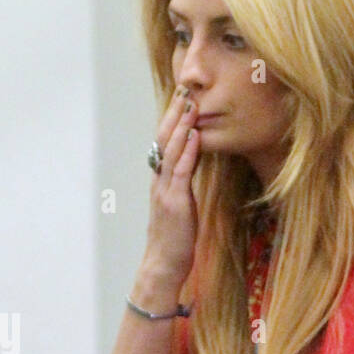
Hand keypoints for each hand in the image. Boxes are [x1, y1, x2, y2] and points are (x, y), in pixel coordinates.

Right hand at [140, 85, 201, 292]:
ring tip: (190, 103)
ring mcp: (165, 191)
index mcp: (161, 181)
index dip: (172, 119)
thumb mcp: (181, 206)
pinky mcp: (175, 203)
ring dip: (181, 125)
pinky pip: (180, 172)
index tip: (181, 97)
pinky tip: (193, 136)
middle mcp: (160, 181)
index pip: (165, 143)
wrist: (164, 265)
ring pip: (170, 151)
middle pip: (164, 139)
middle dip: (174, 113)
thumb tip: (193, 167)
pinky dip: (186, 152)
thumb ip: (184, 184)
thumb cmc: (175, 239)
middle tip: (184, 88)